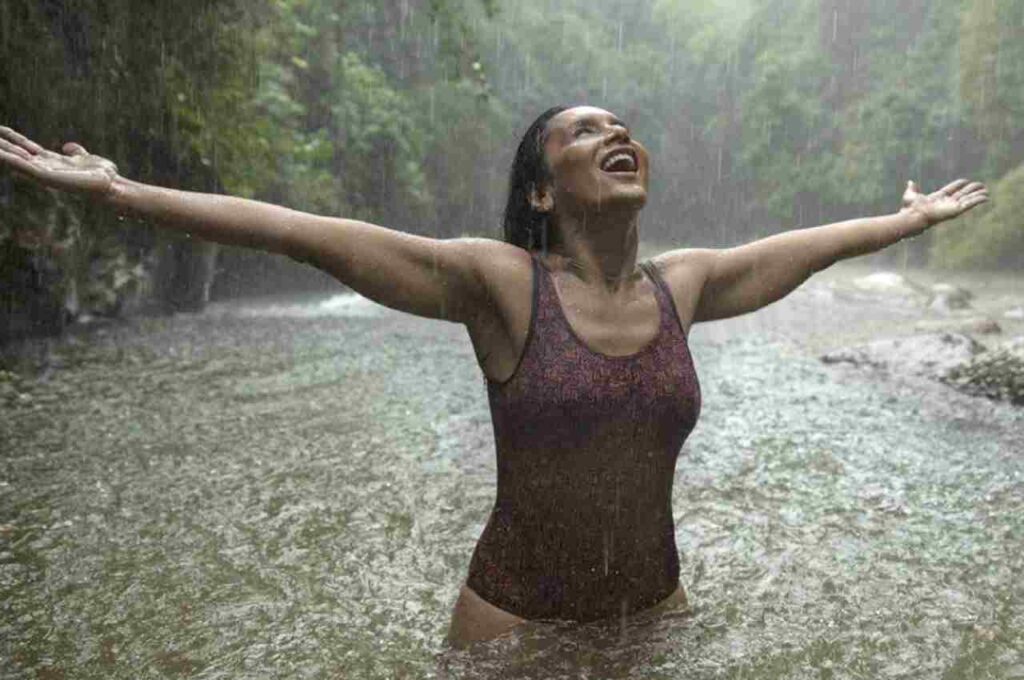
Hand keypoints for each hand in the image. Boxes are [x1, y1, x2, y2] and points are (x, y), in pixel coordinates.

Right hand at [0, 126, 119, 198]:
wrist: (111, 186)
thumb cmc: (101, 175)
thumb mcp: (85, 157)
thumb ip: (75, 151)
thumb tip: (68, 147)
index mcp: (51, 161)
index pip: (26, 147)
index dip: (12, 138)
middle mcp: (44, 167)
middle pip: (16, 153)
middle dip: (2, 145)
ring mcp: (45, 173)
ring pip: (17, 161)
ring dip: (2, 153)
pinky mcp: (49, 177)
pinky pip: (27, 168)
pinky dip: (13, 161)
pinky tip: (2, 154)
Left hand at [900, 178, 988, 228]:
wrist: (913, 216)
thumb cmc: (910, 208)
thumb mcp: (911, 195)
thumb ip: (912, 189)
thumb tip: (910, 182)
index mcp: (938, 198)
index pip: (951, 189)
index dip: (958, 184)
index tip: (965, 181)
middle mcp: (946, 202)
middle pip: (962, 194)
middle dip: (971, 190)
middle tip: (981, 185)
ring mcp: (951, 206)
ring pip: (967, 199)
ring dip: (977, 195)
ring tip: (987, 191)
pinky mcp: (956, 210)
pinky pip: (969, 204)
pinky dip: (978, 200)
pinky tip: (986, 197)